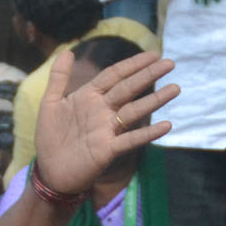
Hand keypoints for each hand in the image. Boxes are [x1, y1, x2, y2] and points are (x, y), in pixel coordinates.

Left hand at [31, 50, 175, 195]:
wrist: (49, 173)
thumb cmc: (50, 138)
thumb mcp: (50, 103)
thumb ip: (59, 78)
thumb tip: (69, 51)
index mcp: (89, 97)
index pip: (115, 75)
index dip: (133, 64)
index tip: (153, 54)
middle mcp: (102, 111)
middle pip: (128, 88)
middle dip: (148, 75)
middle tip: (170, 63)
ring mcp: (107, 130)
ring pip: (134, 111)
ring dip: (154, 100)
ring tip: (175, 89)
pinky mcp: (107, 150)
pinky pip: (130, 140)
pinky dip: (147, 133)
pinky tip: (167, 126)